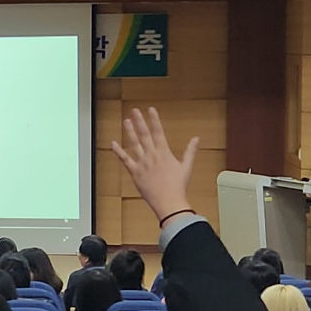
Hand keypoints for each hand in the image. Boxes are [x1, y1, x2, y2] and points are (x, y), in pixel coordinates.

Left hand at [111, 107, 200, 224]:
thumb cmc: (178, 186)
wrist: (169, 201)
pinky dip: (118, 151)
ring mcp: (142, 163)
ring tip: (126, 121)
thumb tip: (196, 139)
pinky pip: (125, 160)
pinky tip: (113, 144)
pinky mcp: (135, 172)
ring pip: (134, 144)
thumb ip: (190, 151)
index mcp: (164, 153)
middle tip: (134, 111)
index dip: (154, 120)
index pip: (158, 132)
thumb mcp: (186, 166)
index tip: (151, 110)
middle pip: (145, 135)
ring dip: (129, 132)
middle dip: (139, 121)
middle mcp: (152, 155)